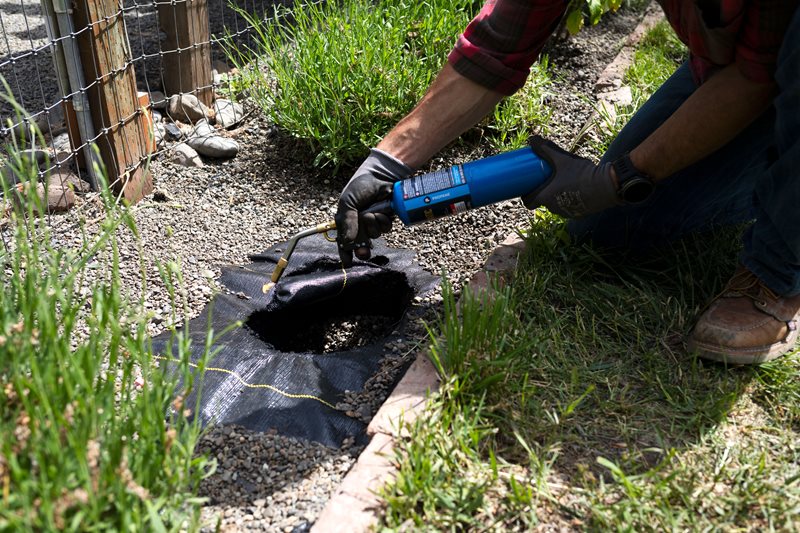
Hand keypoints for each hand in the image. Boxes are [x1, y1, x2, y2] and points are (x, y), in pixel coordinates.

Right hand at [335, 148, 412, 265]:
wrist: (381, 175)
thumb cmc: (360, 186)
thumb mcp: (348, 202)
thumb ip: (347, 222)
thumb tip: (349, 242)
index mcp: (347, 221)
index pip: (344, 241)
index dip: (345, 253)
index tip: (347, 263)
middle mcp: (360, 224)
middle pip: (361, 244)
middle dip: (362, 249)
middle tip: (363, 252)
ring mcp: (374, 223)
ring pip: (374, 235)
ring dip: (373, 226)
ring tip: (372, 213)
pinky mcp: (387, 219)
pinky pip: (385, 229)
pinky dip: (383, 221)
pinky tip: (383, 212)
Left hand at [522, 136, 619, 217]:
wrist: (605, 187)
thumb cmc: (580, 174)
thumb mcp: (562, 159)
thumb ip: (546, 149)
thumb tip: (532, 139)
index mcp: (546, 198)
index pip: (528, 202)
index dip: (527, 195)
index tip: (528, 186)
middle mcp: (554, 208)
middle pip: (543, 201)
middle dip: (543, 192)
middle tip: (547, 180)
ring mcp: (566, 213)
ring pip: (556, 205)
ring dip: (556, 196)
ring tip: (562, 183)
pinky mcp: (578, 213)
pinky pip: (568, 207)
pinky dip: (569, 200)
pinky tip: (574, 190)